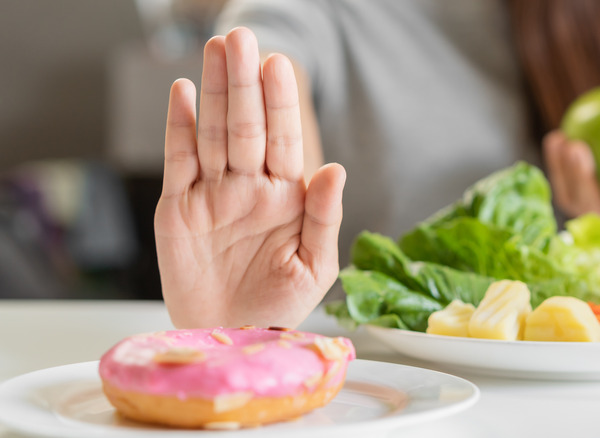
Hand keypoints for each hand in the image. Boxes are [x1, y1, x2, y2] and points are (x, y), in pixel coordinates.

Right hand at [154, 27, 345, 328]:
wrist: (230, 337)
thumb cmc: (278, 306)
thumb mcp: (314, 267)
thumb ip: (324, 217)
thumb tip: (336, 169)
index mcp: (285, 197)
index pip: (284, 140)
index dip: (280, 104)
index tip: (279, 66)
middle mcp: (249, 187)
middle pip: (246, 126)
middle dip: (244, 84)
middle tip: (242, 40)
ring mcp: (212, 194)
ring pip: (213, 134)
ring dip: (214, 92)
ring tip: (216, 50)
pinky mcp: (178, 207)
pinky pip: (178, 160)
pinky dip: (179, 128)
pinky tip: (184, 93)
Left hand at [543, 130, 599, 246]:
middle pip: (591, 205)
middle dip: (581, 177)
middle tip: (578, 147)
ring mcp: (588, 219)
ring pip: (570, 197)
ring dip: (562, 170)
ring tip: (563, 139)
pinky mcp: (571, 207)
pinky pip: (560, 185)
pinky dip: (554, 163)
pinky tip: (556, 137)